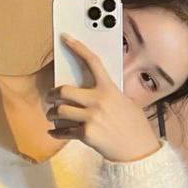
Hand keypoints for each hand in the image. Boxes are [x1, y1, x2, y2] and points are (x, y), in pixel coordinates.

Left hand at [46, 34, 161, 162]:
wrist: (138, 150)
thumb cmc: (134, 126)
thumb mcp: (125, 102)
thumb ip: (108, 95)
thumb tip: (91, 92)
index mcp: (109, 89)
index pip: (92, 62)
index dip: (77, 47)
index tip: (65, 38)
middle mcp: (98, 101)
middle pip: (64, 91)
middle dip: (52, 94)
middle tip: (49, 97)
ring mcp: (91, 118)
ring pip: (59, 111)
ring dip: (51, 114)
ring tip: (51, 115)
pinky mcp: (86, 134)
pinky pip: (63, 131)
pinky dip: (55, 133)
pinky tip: (53, 132)